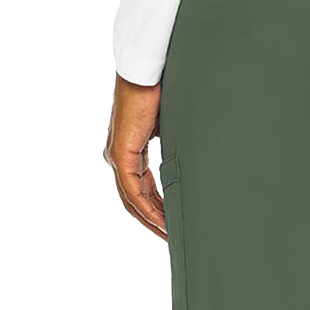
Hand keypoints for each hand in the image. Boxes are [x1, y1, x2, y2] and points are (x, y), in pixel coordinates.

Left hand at [105, 73, 165, 239]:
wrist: (148, 73)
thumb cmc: (160, 92)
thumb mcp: (169, 127)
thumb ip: (174, 147)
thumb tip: (193, 159)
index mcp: (129, 149)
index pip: (140, 188)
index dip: (155, 208)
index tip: (171, 221)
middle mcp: (118, 155)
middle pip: (135, 199)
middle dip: (153, 219)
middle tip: (171, 235)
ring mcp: (117, 156)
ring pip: (132, 199)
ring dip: (151, 218)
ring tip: (169, 233)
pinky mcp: (121, 154)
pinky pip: (133, 191)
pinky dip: (148, 208)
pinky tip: (162, 220)